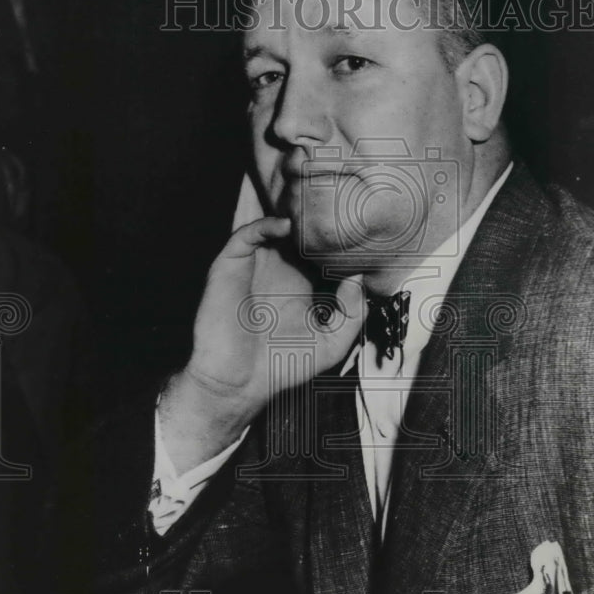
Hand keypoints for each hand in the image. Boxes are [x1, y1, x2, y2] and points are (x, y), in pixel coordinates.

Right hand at [159, 217, 365, 473]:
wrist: (238, 381)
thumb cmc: (281, 366)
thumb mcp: (332, 343)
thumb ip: (352, 314)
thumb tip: (359, 277)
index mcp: (301, 286)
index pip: (322, 252)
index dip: (340, 243)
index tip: (362, 234)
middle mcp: (278, 271)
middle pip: (300, 234)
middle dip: (319, 222)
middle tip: (341, 212)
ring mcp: (255, 265)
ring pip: (275, 228)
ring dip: (294, 218)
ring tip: (315, 213)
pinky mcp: (232, 264)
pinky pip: (247, 234)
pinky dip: (266, 224)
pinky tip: (286, 226)